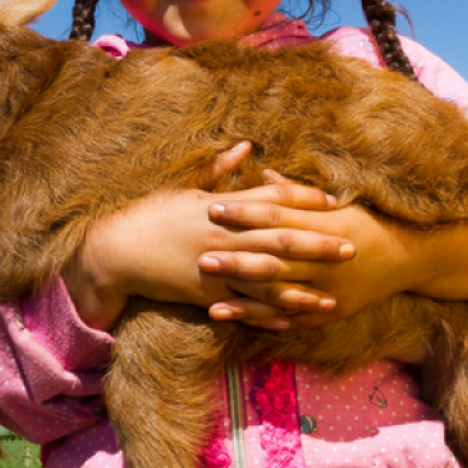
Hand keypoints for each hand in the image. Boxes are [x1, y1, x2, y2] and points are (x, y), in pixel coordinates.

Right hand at [63, 144, 355, 328]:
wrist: (115, 251)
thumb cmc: (149, 214)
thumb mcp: (184, 186)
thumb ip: (220, 169)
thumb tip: (247, 146)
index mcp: (222, 207)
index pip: (273, 199)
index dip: (305, 200)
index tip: (334, 202)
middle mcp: (225, 237)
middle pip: (282, 241)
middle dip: (319, 245)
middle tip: (352, 248)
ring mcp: (217, 268)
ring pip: (269, 282)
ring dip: (303, 290)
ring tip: (332, 297)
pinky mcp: (207, 294)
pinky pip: (245, 308)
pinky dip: (269, 315)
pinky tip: (293, 321)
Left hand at [200, 175, 467, 329]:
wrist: (411, 257)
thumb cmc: (371, 222)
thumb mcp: (338, 203)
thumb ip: (297, 194)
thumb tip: (264, 174)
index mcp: (324, 226)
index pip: (277, 217)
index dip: (244, 213)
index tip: (214, 208)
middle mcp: (325, 261)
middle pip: (273, 260)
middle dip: (236, 260)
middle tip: (201, 258)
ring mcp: (328, 290)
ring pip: (280, 297)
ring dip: (245, 302)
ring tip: (211, 305)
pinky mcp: (331, 311)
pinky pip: (294, 318)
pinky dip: (267, 322)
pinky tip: (243, 324)